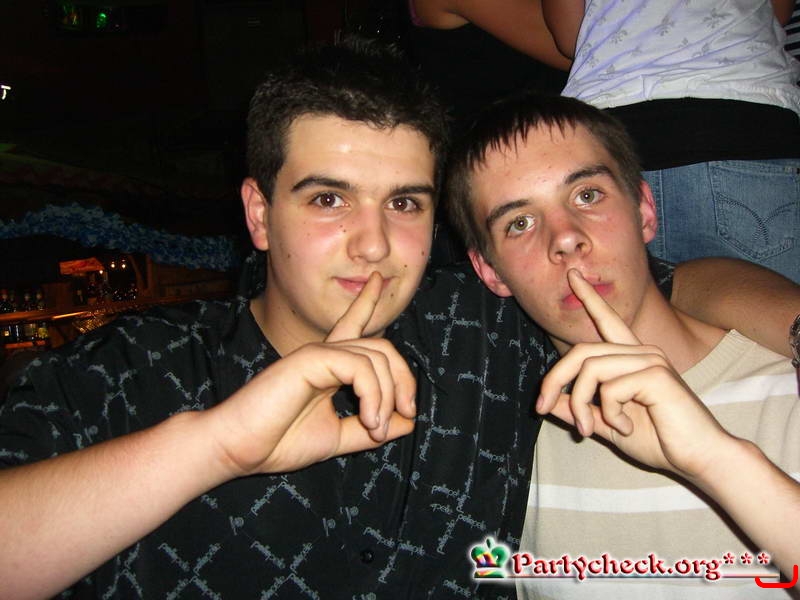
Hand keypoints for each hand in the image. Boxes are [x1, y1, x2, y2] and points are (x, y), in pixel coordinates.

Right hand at [211, 272, 416, 475]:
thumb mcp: (336, 437)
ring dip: (387, 396)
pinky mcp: (310, 359)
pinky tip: (370, 420)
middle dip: (404, 378)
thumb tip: (408, 422)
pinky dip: (374, 395)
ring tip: (376, 428)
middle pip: (382, 348)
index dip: (368, 303)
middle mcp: (324, 353)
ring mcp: (317, 353)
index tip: (380, 279)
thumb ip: (369, 428)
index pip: (354, 325)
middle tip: (408, 412)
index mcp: (328, 366)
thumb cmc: (279, 442)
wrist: (238, 449)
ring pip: (376, 356)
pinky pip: (360, 366)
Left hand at [536, 269, 732, 480]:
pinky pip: (610, 388)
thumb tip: (547, 401)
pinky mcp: (656, 374)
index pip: (608, 320)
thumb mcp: (607, 424)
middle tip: (541, 407)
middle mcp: (642, 351)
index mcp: (632, 358)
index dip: (589, 298)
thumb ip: (579, 410)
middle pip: (580, 351)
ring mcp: (651, 360)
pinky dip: (609, 413)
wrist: (700, 457)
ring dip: (580, 404)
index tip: (572, 276)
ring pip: (590, 369)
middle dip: (554, 379)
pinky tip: (626, 428)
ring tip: (589, 429)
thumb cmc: (660, 441)